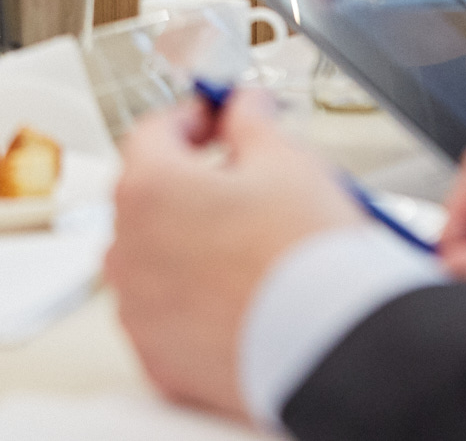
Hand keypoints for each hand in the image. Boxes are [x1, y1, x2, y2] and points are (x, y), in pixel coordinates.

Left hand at [105, 90, 362, 420]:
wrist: (337, 349)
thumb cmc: (309, 258)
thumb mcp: (289, 160)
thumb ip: (252, 121)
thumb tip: (242, 106)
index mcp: (149, 189)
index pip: (152, 133)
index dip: (191, 120)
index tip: (219, 123)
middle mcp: (128, 249)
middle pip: (147, 197)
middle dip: (189, 184)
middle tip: (243, 184)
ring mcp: (138, 309)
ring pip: (151, 258)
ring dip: (186, 244)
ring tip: (245, 247)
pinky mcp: (157, 357)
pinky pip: (162, 315)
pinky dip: (189, 302)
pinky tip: (235, 296)